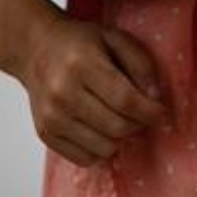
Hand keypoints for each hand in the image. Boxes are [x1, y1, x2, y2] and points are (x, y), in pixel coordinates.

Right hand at [16, 14, 164, 166]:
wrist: (35, 48)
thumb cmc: (79, 42)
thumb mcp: (114, 38)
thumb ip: (140, 64)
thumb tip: (155, 98)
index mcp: (81, 64)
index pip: (125, 100)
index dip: (150, 111)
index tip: (160, 111)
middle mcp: (62, 92)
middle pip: (117, 127)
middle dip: (138, 123)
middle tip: (141, 112)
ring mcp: (51, 116)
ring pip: (105, 148)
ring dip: (120, 137)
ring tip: (119, 117)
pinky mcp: (45, 134)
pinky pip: (86, 158)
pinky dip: (101, 148)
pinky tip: (100, 127)